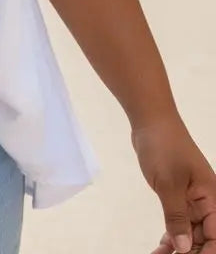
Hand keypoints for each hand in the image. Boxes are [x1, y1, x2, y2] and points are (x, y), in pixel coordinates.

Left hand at [131, 115, 215, 253]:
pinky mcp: (178, 196)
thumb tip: (184, 248)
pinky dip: (172, 234)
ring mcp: (192, 199)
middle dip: (190, 252)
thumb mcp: (169, 184)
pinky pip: (179, 222)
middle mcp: (206, 202)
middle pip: (205, 237)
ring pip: (190, 232)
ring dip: (179, 247)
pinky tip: (162, 247)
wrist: (151, 121)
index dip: (206, 252)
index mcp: (212, 198)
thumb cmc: (164, 146)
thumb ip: (177, 217)